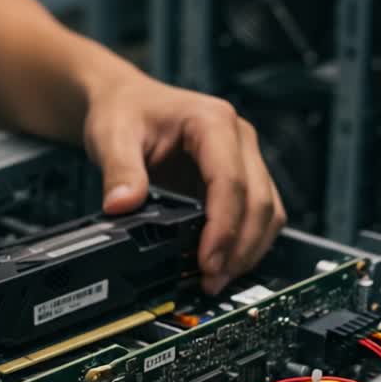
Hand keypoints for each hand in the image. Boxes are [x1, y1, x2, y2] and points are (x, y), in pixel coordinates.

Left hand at [82, 74, 285, 293]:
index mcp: (212, 121)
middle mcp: (238, 138)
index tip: (207, 260)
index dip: (223, 226)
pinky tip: (222, 263)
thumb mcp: (112, 135)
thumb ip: (119, 170)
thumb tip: (121, 206)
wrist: (127, 101)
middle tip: (211, 280)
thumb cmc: (125, 110)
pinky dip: (245, 242)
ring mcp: (244, 158)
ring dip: (248, 249)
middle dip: (239, 247)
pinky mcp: (240, 178)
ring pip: (268, 211)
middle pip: (259, 200)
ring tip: (216, 279)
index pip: (231, 180)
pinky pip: (258, 214)